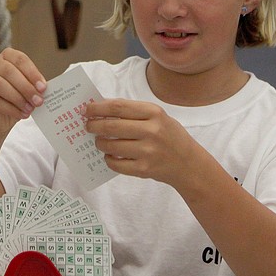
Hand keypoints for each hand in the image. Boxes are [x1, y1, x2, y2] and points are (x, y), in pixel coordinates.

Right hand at [0, 48, 45, 136]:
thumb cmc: (15, 99)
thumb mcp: (26, 89)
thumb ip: (33, 85)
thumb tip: (43, 89)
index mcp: (6, 57)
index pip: (19, 59)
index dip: (32, 73)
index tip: (43, 87)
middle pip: (9, 71)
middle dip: (26, 87)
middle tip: (38, 101)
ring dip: (18, 98)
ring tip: (30, 109)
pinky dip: (11, 109)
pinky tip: (21, 115)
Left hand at [84, 98, 204, 187]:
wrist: (189, 164)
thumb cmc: (168, 135)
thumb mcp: (157, 117)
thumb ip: (132, 112)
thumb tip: (100, 110)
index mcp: (154, 113)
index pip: (118, 107)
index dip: (98, 108)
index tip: (86, 109)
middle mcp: (151, 131)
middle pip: (111, 126)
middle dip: (94, 126)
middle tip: (88, 126)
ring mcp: (148, 151)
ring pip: (110, 146)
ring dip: (99, 143)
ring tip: (99, 141)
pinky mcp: (144, 169)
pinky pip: (115, 164)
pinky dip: (108, 159)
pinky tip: (110, 155)